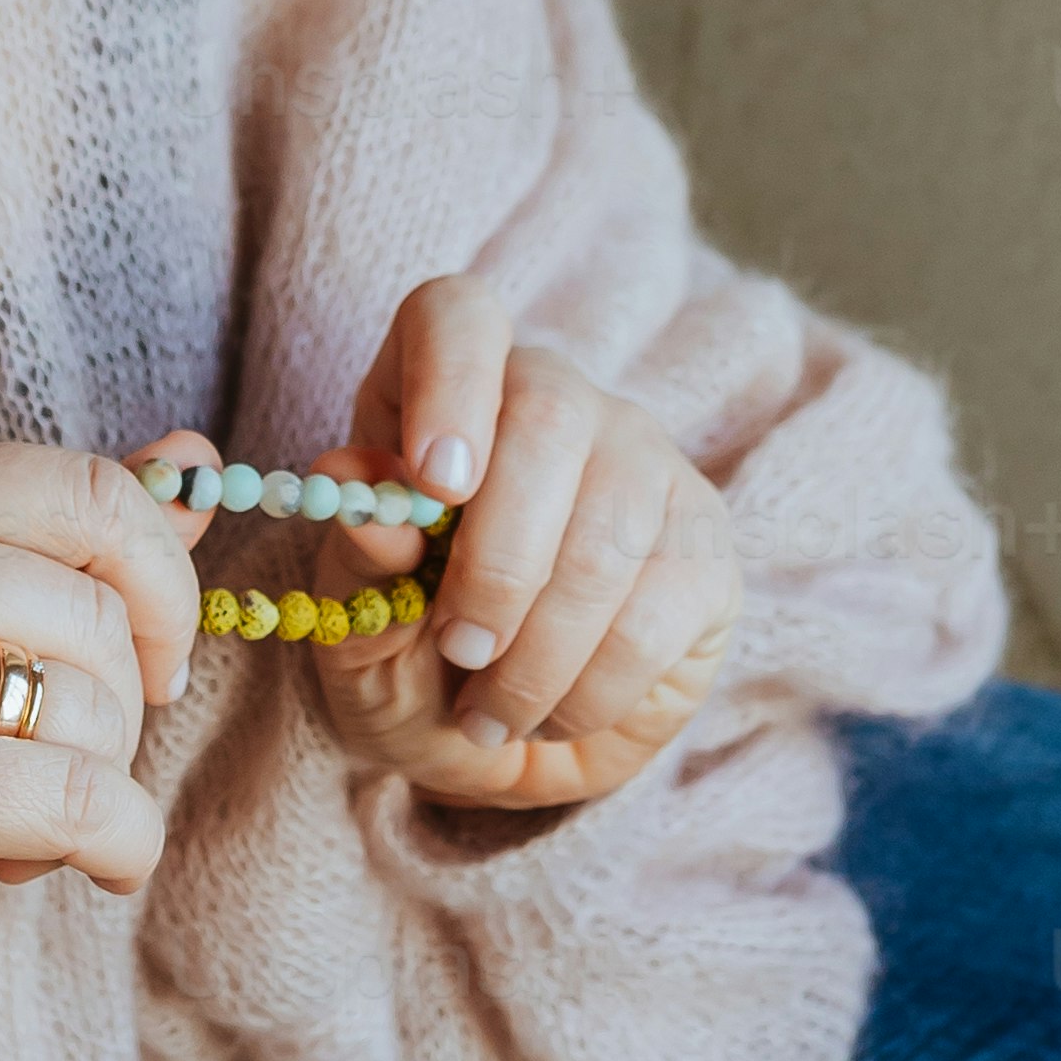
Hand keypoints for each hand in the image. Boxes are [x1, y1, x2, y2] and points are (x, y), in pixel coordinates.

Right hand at [0, 445, 201, 1038]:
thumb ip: (63, 538)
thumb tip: (196, 462)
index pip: (85, 493)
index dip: (160, 583)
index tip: (156, 659)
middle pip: (94, 613)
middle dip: (118, 709)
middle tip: (55, 767)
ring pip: (91, 708)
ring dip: (98, 785)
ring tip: (17, 820)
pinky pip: (81, 799)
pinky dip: (122, 845)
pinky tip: (100, 868)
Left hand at [255, 277, 737, 819]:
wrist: (498, 745)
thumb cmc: (412, 663)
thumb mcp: (356, 627)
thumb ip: (357, 562)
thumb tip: (364, 504)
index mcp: (444, 388)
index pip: (458, 315)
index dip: (449, 380)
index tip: (433, 485)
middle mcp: (556, 400)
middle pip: (548, 420)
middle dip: (496, 563)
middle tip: (460, 650)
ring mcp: (644, 464)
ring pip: (607, 532)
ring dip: (539, 651)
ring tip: (489, 712)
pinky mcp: (704, 547)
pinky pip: (657, 610)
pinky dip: (591, 686)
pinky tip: (553, 713)